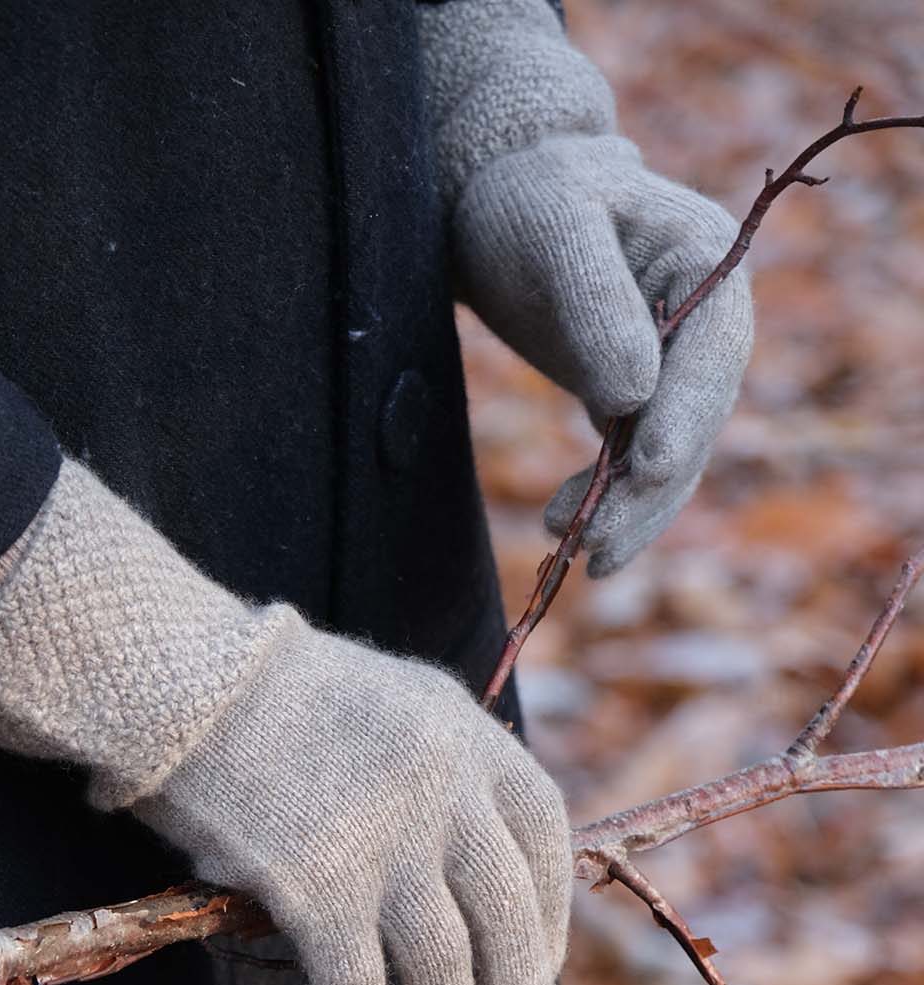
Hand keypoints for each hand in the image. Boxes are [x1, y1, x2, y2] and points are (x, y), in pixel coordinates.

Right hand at [0, 458, 571, 984]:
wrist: (178, 677)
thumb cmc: (265, 691)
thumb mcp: (385, 704)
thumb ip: (434, 774)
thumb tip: (456, 876)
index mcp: (466, 732)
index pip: (542, 833)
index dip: (551, 910)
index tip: (542, 965)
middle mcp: (444, 786)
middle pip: (505, 913)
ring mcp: (385, 838)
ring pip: (443, 962)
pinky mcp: (317, 883)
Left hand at [420, 0, 754, 574]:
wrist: (504, 199)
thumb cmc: (529, 197)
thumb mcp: (555, 227)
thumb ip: (596, 301)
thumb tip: (633, 394)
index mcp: (706, 257)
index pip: (711, 350)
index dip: (686, 414)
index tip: (651, 467)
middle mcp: (710, 316)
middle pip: (696, 417)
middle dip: (650, 485)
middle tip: (597, 540)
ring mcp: (680, 363)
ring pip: (672, 454)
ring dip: (632, 511)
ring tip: (581, 556)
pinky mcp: (643, 397)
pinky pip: (639, 462)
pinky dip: (614, 504)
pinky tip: (579, 542)